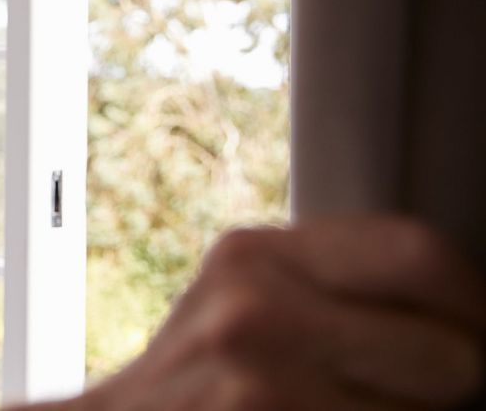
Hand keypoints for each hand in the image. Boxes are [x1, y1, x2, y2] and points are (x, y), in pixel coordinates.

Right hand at [42, 216, 485, 409]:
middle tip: (398, 395)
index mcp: (256, 254)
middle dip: (445, 389)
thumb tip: (462, 312)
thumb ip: (327, 288)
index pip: (421, 253)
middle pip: (451, 351)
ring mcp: (258, 376)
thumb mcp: (244, 307)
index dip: (471, 305)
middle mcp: (254, 303)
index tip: (472, 336)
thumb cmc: (190, 386)